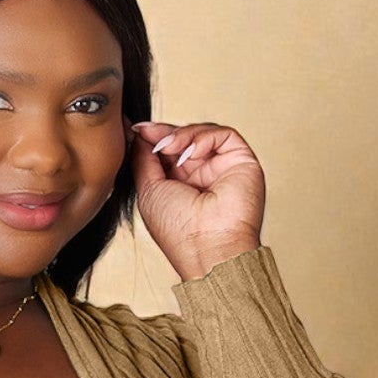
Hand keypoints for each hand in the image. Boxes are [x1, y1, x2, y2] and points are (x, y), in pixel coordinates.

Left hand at [128, 120, 265, 281]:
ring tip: (168, 147)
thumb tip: (139, 134)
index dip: (153, 138)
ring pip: (203, 133)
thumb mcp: (149, 190)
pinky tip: (190, 153)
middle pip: (185, 138)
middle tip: (149, 133)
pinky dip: (203, 137)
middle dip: (165, 133)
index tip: (136, 130)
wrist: (208, 248)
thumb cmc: (178, 231)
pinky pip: (223, 135)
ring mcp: (222, 168)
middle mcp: (202, 176)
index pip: (168, 151)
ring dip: (182, 135)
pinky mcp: (241, 161)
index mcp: (179, 186)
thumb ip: (143, 160)